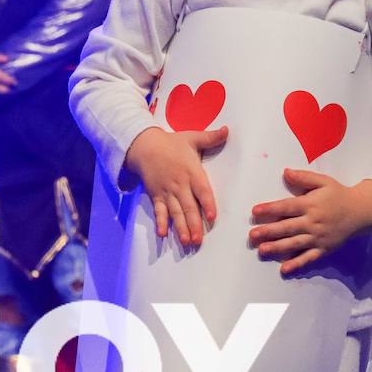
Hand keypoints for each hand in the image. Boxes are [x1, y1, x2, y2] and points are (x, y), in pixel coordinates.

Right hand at [124, 125, 227, 246]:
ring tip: (186, 241)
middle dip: (194, 224)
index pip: (202, 190)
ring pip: (175, 212)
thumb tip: (227, 130)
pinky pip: (158, 210)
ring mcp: (167, 191)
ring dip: (180, 227)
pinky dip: (160, 222)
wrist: (144, 145)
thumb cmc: (171, 143)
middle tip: (199, 240)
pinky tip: (162, 234)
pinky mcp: (156, 195)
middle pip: (188, 206)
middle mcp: (180, 184)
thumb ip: (211, 137)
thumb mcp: (192, 137)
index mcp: (192, 171)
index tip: (212, 217)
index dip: (207, 204)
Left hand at [250, 171, 371, 274]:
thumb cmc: (338, 194)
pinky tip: (284, 269)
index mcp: (311, 204)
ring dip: (278, 247)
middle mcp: (313, 222)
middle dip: (269, 231)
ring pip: (295, 244)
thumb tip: (285, 172)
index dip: (270, 209)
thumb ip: (304, 177)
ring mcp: (318, 237)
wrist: (361, 211)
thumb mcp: (323, 181)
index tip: (255, 211)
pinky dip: (297, 264)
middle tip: (252, 235)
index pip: (287, 207)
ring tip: (262, 250)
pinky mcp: (324, 249)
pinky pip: (309, 258)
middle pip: (287, 227)